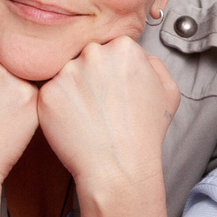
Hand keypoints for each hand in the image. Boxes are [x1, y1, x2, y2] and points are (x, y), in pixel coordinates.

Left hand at [36, 36, 178, 200]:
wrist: (119, 169)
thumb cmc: (143, 135)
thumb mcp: (168, 92)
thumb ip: (153, 63)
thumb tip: (139, 56)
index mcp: (124, 47)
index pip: (110, 47)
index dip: (111, 70)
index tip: (114, 88)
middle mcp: (94, 53)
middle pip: (86, 56)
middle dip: (90, 77)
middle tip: (101, 104)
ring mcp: (68, 73)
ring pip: (66, 75)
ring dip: (74, 91)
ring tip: (89, 116)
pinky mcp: (48, 93)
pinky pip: (50, 94)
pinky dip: (59, 108)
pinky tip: (76, 123)